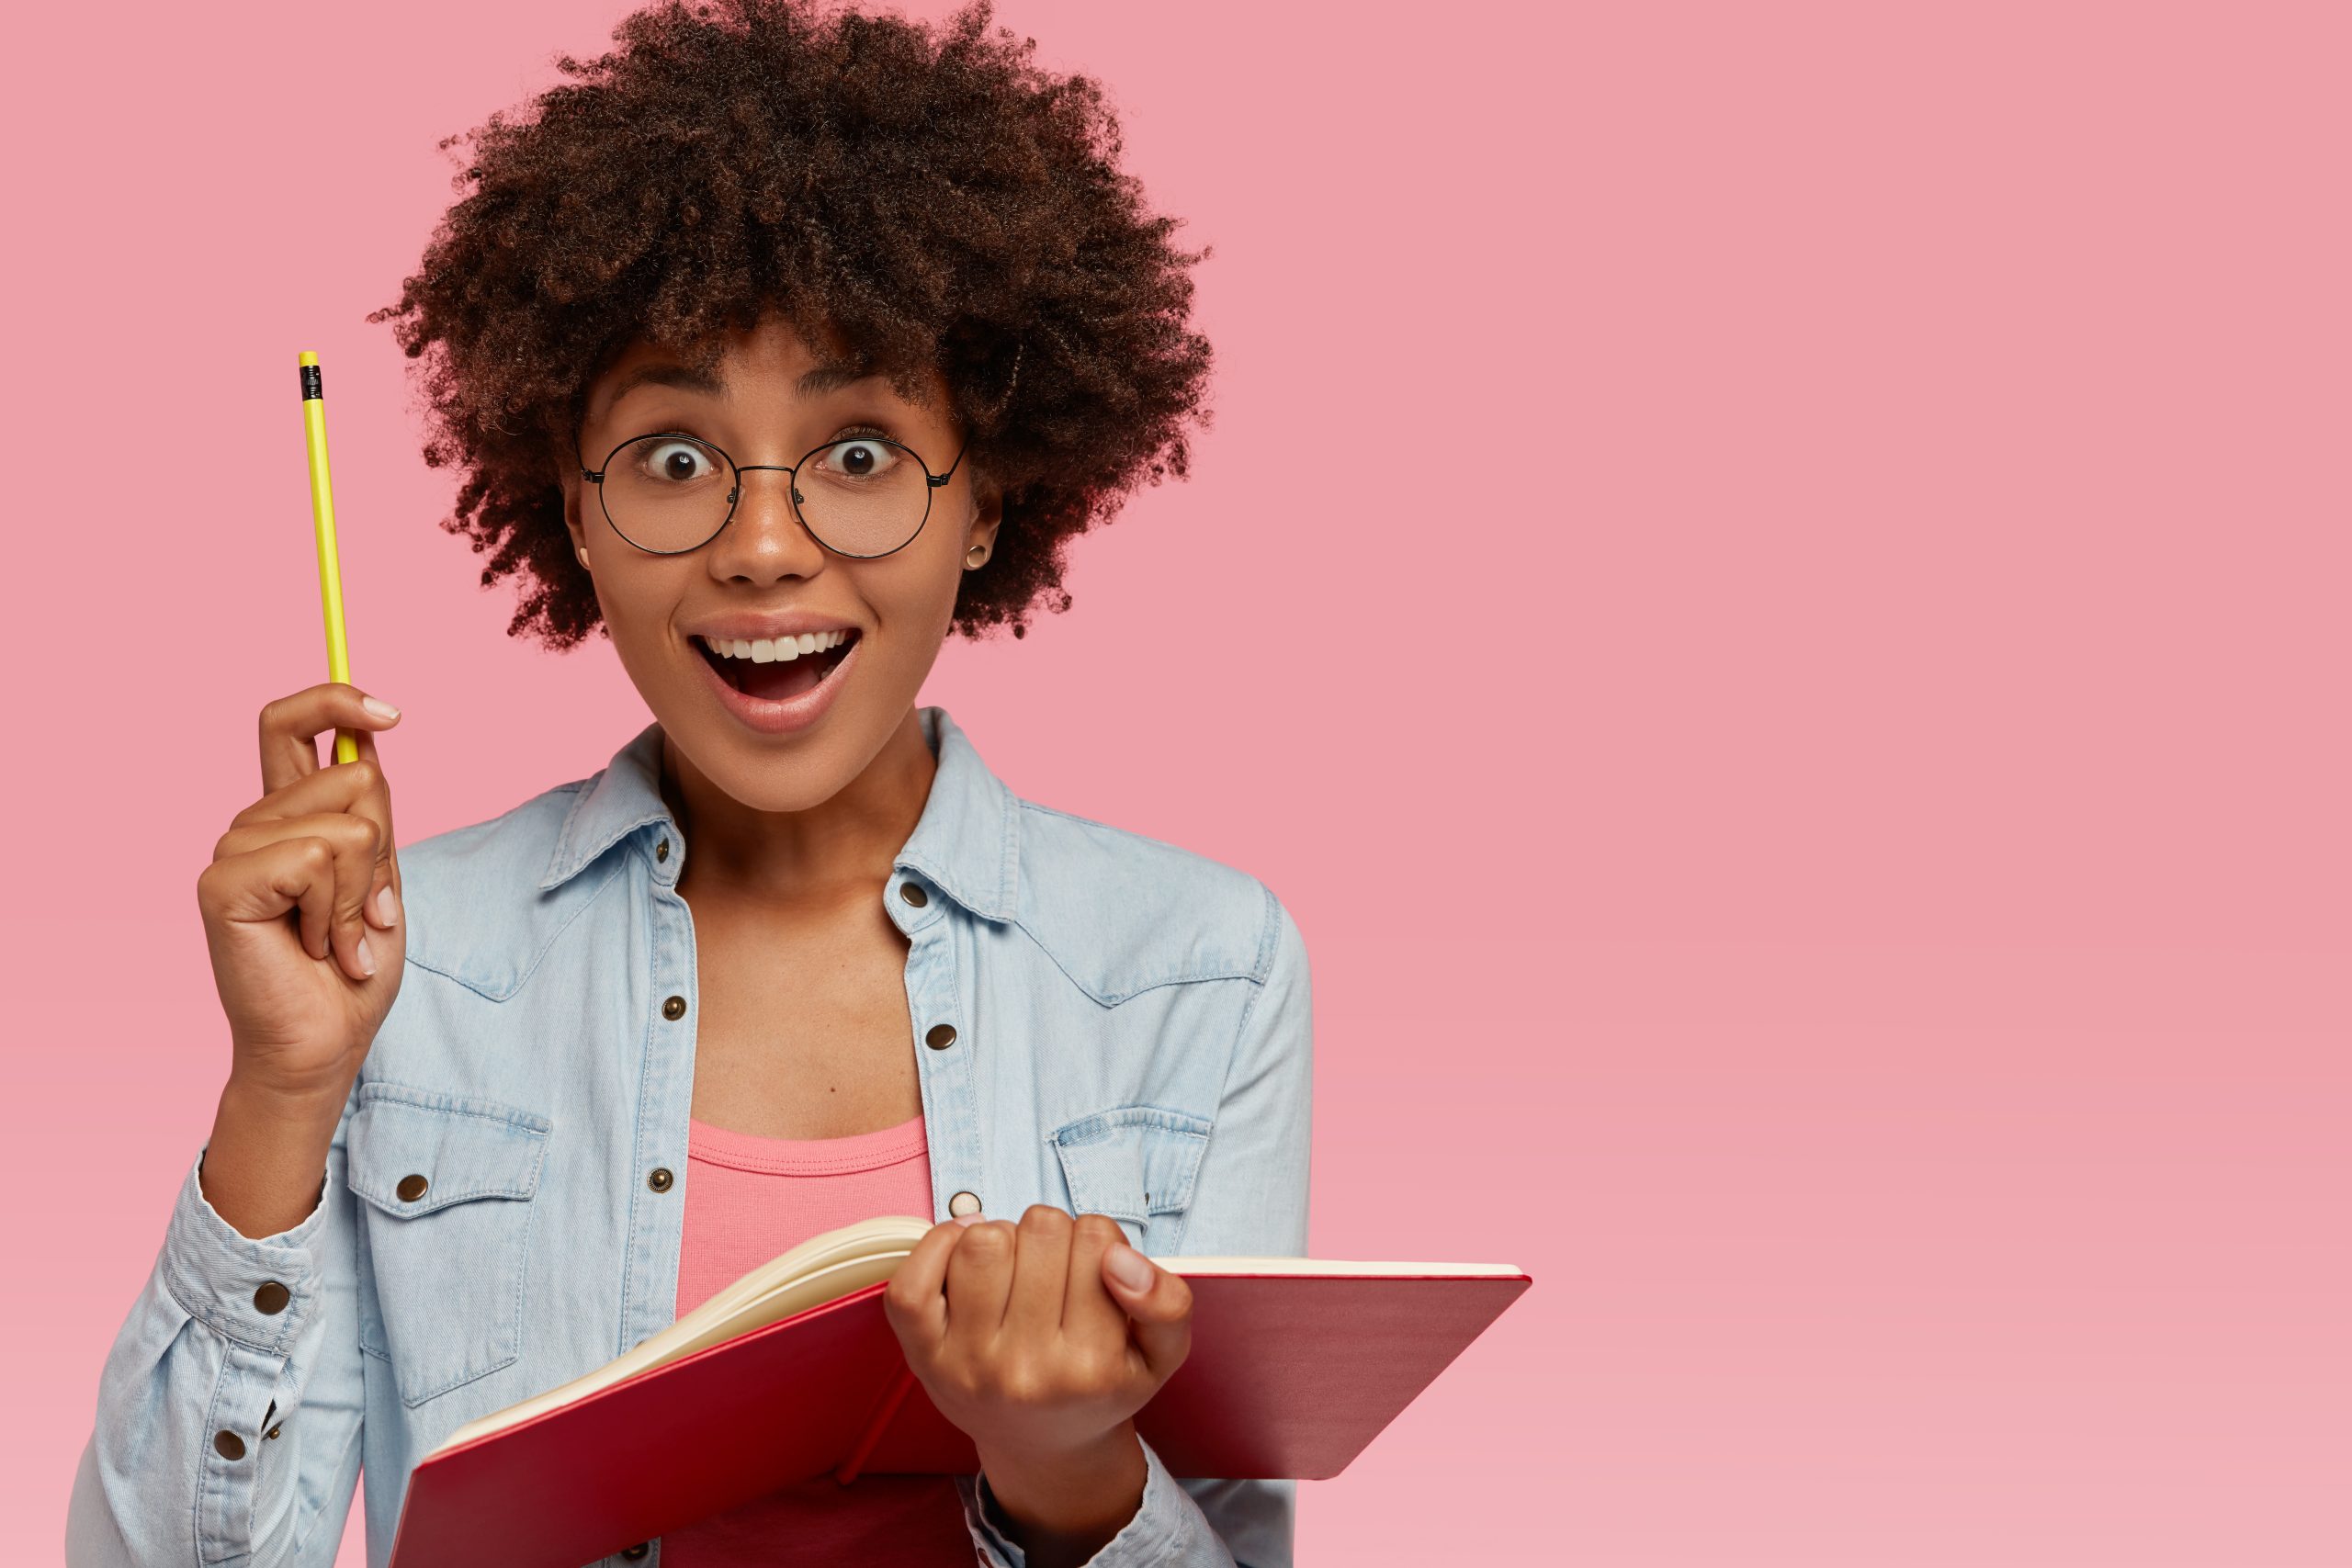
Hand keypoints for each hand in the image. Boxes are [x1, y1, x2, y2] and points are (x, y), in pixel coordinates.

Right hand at [199, 683, 405, 1106]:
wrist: (324, 1042)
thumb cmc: (353, 968)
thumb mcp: (379, 875)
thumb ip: (368, 813)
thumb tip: (370, 734)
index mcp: (287, 815)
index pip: (291, 724)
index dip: (336, 699)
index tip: (392, 713)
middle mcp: (253, 823)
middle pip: (358, 776)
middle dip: (388, 852)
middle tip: (367, 914)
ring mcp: (230, 850)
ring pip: (350, 825)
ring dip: (366, 894)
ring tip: (340, 939)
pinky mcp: (221, 883)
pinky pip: (319, 860)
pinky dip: (339, 912)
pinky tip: (317, 947)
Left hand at [883, 1206, 1193, 1561]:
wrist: (1043, 1447)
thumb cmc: (1100, 1388)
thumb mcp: (1160, 1357)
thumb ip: (1168, 1303)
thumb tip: (1120, 1259)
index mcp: (1091, 1368)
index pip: (1097, 1238)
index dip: (1100, 1241)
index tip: (1098, 1272)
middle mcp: (1026, 1369)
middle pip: (1041, 1228)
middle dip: (1054, 1236)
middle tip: (1056, 1273)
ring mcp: (966, 1363)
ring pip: (984, 1241)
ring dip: (1005, 1239)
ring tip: (1016, 1269)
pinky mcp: (921, 1356)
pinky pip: (913, 1278)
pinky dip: (938, 1246)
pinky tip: (965, 1254)